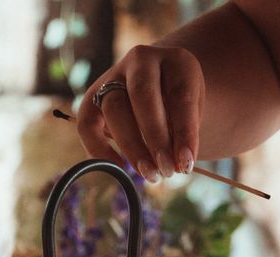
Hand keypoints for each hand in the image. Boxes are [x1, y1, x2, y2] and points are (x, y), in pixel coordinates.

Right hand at [77, 45, 204, 181]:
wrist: (160, 88)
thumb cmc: (180, 107)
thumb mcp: (192, 114)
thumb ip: (184, 135)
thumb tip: (175, 165)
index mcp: (176, 60)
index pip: (180, 94)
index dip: (184, 132)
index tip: (186, 163)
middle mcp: (142, 60)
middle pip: (142, 95)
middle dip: (155, 138)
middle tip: (166, 170)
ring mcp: (113, 75)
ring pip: (114, 108)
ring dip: (131, 146)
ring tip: (148, 173)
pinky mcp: (92, 96)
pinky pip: (87, 122)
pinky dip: (98, 147)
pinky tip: (118, 166)